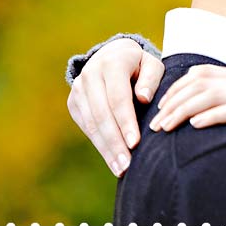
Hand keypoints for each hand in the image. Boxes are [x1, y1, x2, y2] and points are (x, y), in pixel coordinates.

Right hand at [66, 38, 164, 175]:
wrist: (112, 56)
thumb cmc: (139, 65)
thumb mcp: (152, 64)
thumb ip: (151, 79)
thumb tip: (143, 98)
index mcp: (111, 63)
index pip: (118, 97)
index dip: (126, 122)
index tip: (135, 143)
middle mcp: (90, 75)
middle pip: (101, 114)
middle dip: (114, 142)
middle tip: (127, 165)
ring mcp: (78, 89)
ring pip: (91, 123)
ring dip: (106, 149)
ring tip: (121, 169)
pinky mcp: (74, 102)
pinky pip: (86, 127)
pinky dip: (100, 145)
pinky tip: (112, 160)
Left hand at [149, 65, 225, 135]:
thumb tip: (211, 110)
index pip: (206, 73)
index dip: (179, 87)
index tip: (162, 106)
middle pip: (205, 83)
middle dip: (175, 101)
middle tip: (157, 122)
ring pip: (217, 94)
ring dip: (186, 110)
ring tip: (168, 125)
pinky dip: (215, 116)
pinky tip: (197, 125)